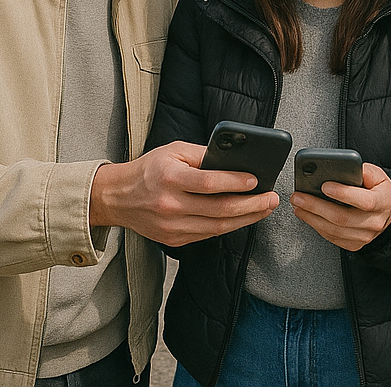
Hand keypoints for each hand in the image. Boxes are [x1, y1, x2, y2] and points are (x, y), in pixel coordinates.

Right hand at [90, 141, 278, 246]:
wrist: (118, 198)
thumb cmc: (149, 169)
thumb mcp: (173, 151)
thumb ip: (202, 154)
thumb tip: (234, 159)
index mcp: (170, 178)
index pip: (208, 183)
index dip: (234, 182)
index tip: (256, 180)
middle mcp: (171, 205)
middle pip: (218, 209)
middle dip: (251, 205)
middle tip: (272, 199)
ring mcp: (172, 227)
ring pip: (217, 227)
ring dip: (246, 219)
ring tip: (265, 209)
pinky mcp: (174, 240)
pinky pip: (207, 234)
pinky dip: (228, 226)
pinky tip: (243, 217)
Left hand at [290, 163, 390, 250]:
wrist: (387, 213)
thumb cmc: (379, 191)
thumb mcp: (377, 175)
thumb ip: (363, 170)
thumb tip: (343, 167)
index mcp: (383, 202)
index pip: (364, 201)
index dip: (344, 194)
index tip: (325, 185)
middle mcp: (374, 222)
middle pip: (342, 218)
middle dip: (316, 206)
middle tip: (299, 196)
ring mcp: (364, 236)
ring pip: (334, 230)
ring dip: (312, 218)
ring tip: (298, 205)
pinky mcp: (354, 244)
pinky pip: (332, 237)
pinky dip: (317, 226)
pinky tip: (307, 215)